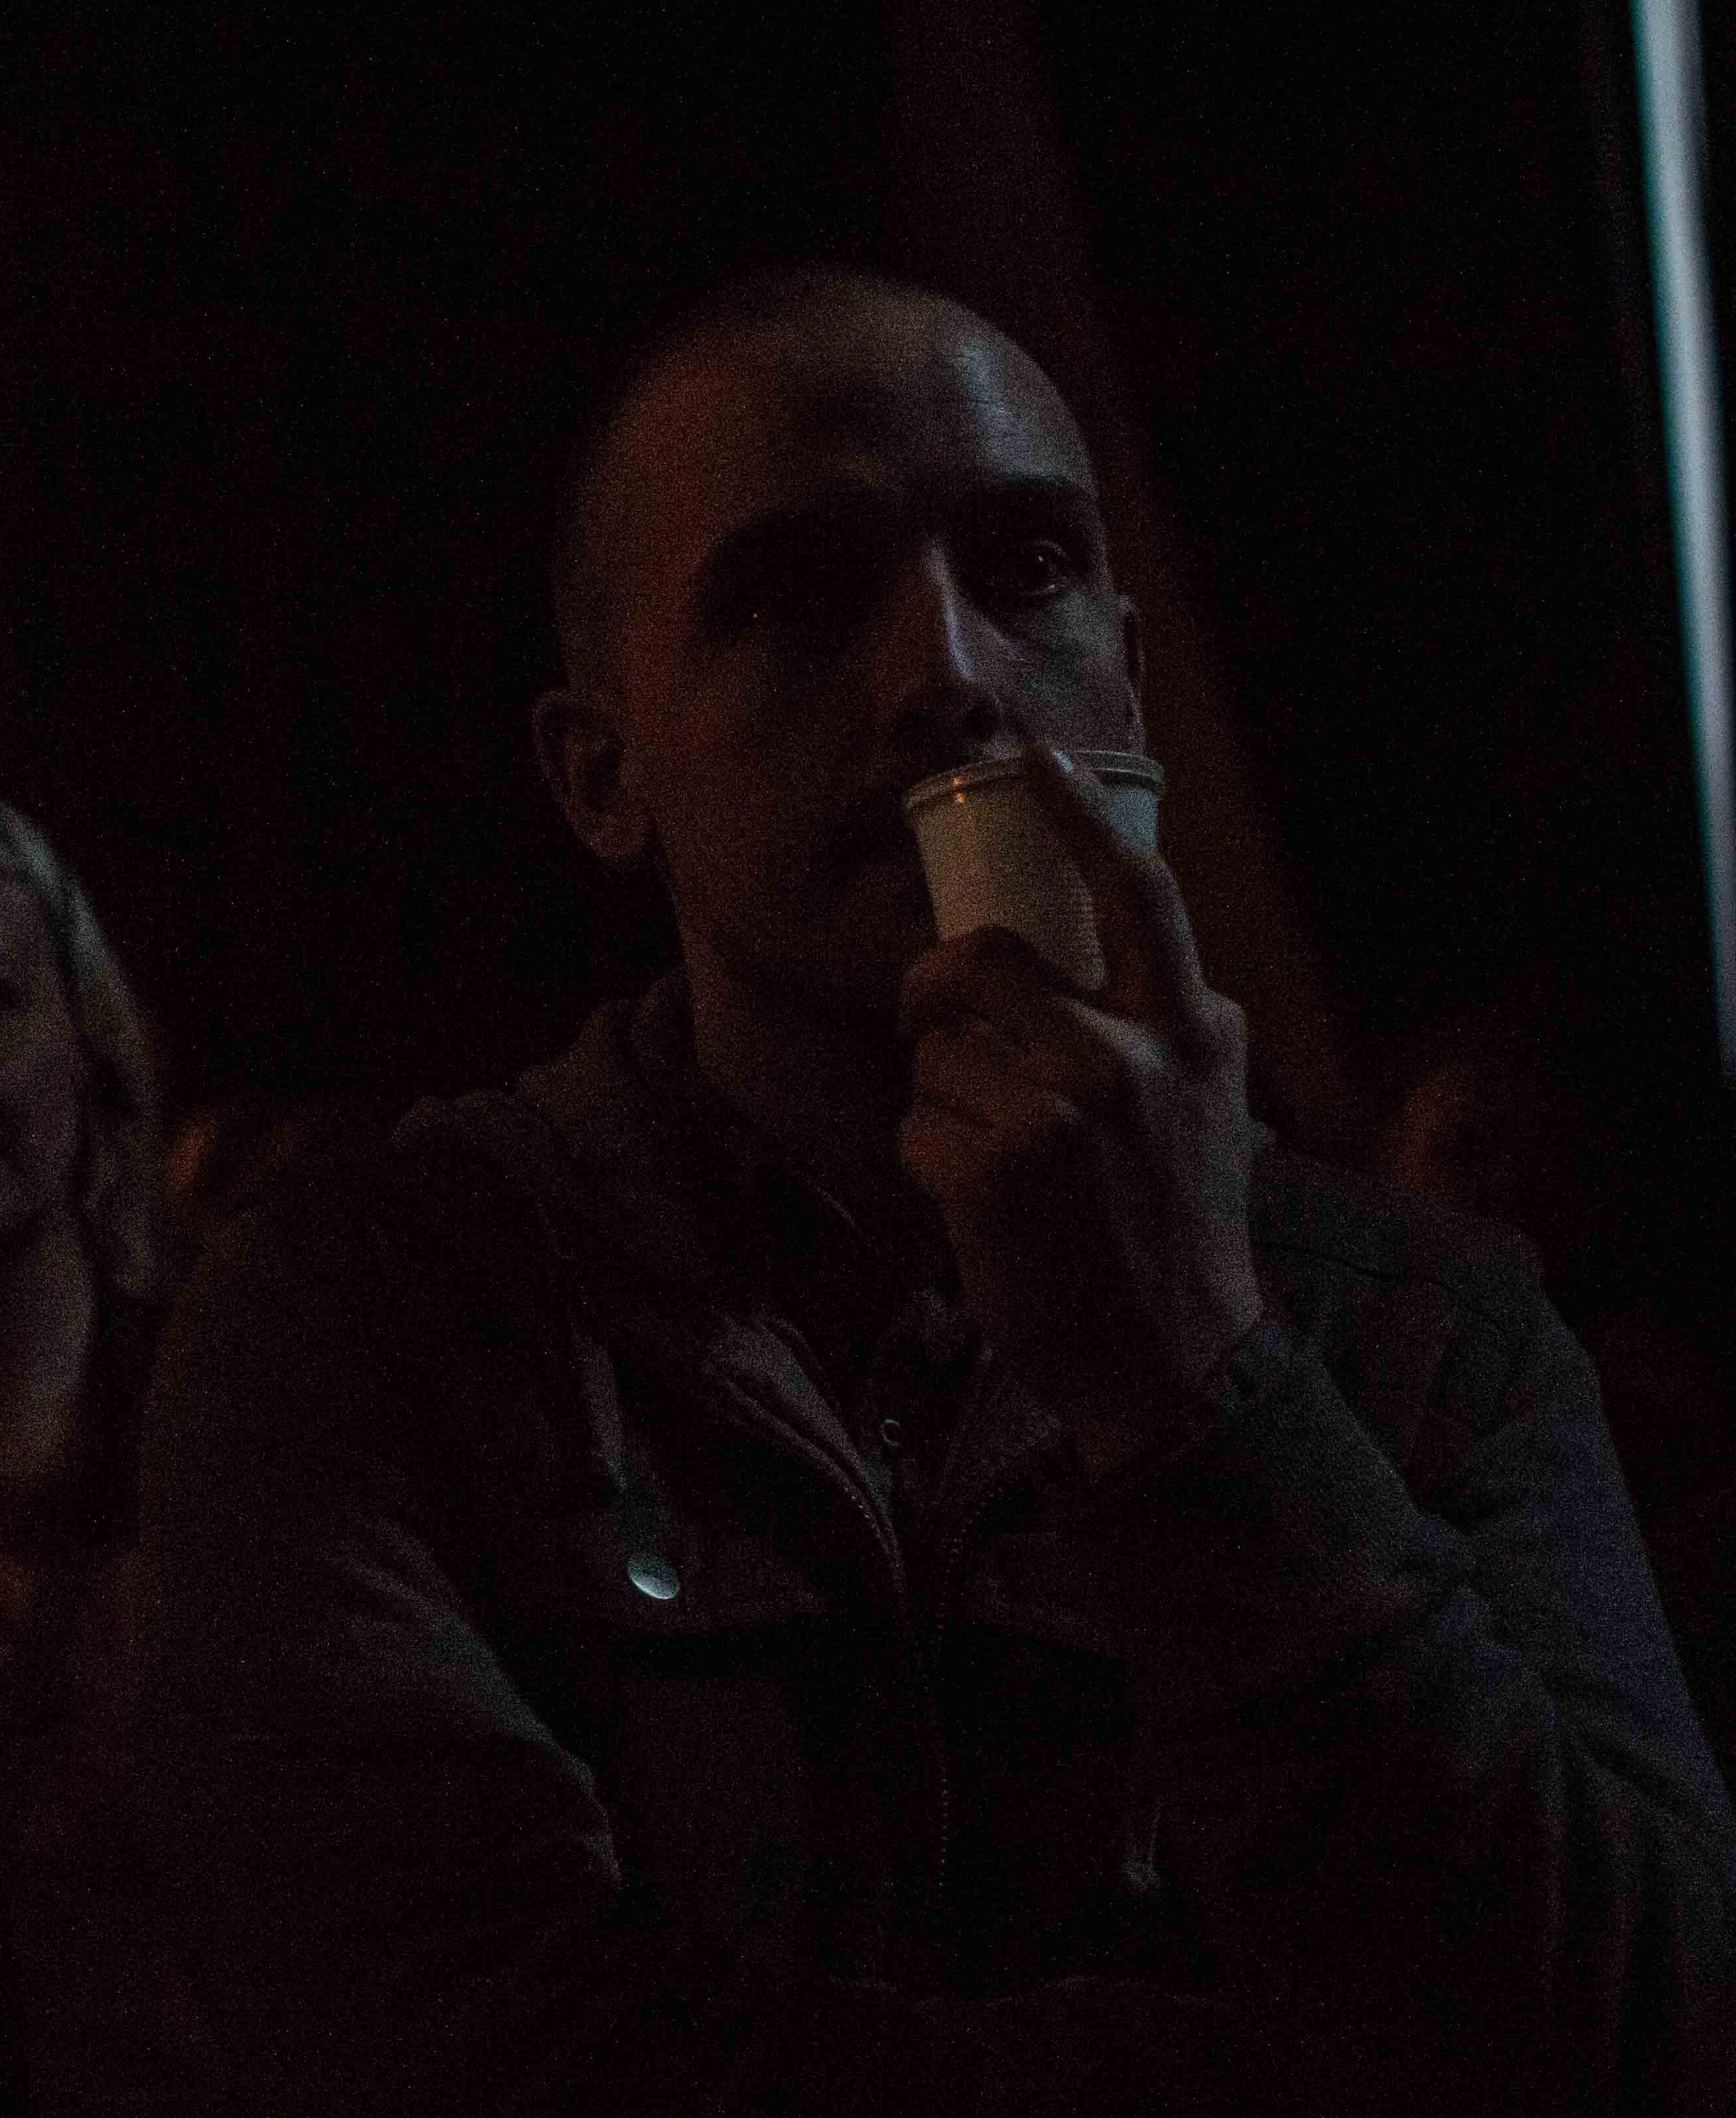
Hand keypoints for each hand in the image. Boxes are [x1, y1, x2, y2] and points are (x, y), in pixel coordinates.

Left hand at [896, 748, 1262, 1469]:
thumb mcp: (1201, 1112)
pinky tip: (983, 1211)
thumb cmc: (1171, 1235)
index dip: (1076, 812)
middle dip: (931, 987)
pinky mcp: (994, 1168)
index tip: (1029, 755)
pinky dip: (930, 1165)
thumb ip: (1157, 1033)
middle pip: (982, 959)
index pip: (1138, 890)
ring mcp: (1061, 1112)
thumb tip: (1088, 963)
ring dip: (941, 1101)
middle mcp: (1131, 1057)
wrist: (1173, 1363)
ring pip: (937, 1055)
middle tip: (929, 1026)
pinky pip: (916, 1128)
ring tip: (995, 1159)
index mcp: (1191, 1030)